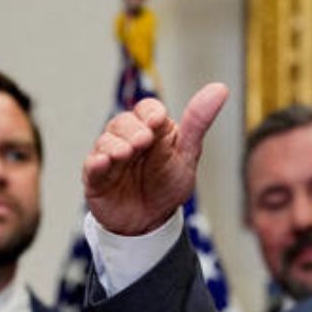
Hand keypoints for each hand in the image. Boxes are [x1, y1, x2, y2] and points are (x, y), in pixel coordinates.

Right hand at [83, 83, 228, 235]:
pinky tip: (104, 162)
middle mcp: (128, 137)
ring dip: (115, 145)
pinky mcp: (95, 177)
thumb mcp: (187, 154)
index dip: (150, 113)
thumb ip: (198, 122)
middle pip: (123, 122)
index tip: (156, 121)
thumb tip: (220, 88)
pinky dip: (96, 162)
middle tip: (143, 142)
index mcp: (152, 128)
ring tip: (125, 154)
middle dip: (132, 130)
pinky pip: (91, 165)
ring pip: (106, 141)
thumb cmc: (168, 185)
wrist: (151, 223)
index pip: (147, 109)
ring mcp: (110, 156)